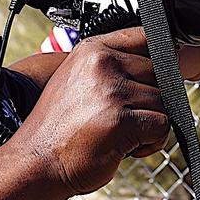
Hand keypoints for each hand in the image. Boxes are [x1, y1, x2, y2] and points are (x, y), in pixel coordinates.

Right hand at [13, 28, 169, 195]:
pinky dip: (153, 142)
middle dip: (150, 99)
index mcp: (91, 50)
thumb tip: (161, 61)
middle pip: (158, 72)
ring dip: (151, 123)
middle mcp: (102, 64)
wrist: (36, 163)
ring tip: (123, 135)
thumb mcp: (77, 80)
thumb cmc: (58, 129)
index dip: (157, 57)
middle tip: (127, 118)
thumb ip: (111, 67)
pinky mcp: (122, 121)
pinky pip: (163, 126)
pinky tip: (129, 147)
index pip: (144, 36)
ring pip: (163, 101)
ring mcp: (112, 91)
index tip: (152, 76)